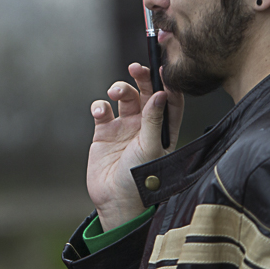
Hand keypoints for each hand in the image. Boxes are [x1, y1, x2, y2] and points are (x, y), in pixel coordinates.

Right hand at [86, 63, 182, 229]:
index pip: (169, 99)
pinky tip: (100, 112)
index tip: (162, 68)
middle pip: (146, 93)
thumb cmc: (141, 179)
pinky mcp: (103, 133)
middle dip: (142, 78)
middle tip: (136, 68)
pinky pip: (102, 111)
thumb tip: (161, 93)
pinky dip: (100, 106)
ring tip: (116, 92)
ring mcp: (124, 128)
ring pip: (124, 97)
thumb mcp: (151, 147)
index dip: (167, 82)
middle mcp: (145, 125)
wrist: (115, 200)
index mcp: (163, 129)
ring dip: (120, 89)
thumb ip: (154, 120)